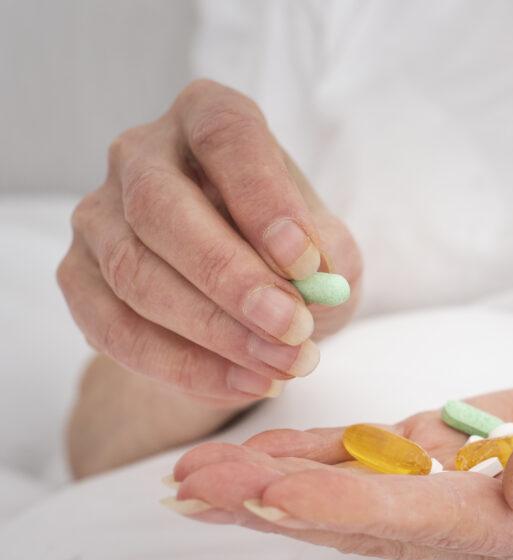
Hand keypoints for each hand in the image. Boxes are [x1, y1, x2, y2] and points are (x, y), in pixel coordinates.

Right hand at [58, 79, 361, 406]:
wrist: (245, 300)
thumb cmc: (290, 255)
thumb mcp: (327, 247)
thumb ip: (326, 255)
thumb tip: (312, 284)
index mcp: (207, 117)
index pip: (226, 136)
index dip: (264, 198)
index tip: (306, 261)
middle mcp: (140, 154)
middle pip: (162, 208)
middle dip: (232, 279)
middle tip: (292, 328)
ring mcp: (98, 215)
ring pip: (135, 275)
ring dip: (215, 333)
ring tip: (284, 365)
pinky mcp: (78, 277)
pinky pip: (115, 330)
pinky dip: (185, 367)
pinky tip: (246, 383)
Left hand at [166, 363, 512, 559]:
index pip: (433, 522)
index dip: (354, 510)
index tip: (277, 497)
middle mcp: (485, 527)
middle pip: (370, 523)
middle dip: (281, 504)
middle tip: (194, 491)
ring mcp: (460, 498)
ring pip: (355, 497)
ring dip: (275, 485)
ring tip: (195, 478)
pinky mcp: (450, 462)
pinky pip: (373, 464)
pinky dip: (313, 459)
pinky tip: (257, 457)